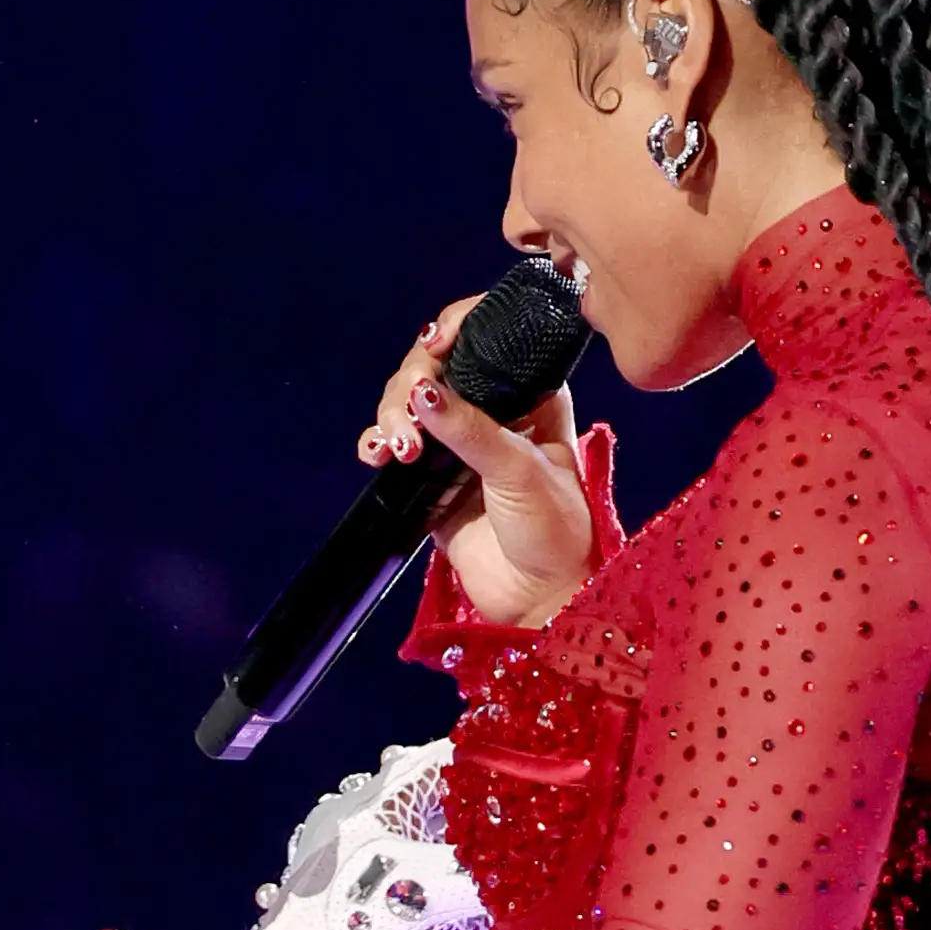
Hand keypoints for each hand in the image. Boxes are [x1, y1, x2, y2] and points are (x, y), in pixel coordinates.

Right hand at [361, 293, 595, 625]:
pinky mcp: (431, 477)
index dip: (454, 331)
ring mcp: (459, 443)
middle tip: (408, 421)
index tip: (432, 347)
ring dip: (392, 416)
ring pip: (409, 403)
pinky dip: (378, 443)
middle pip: (435, 368)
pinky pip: (394, 445)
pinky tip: (376, 454)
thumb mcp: (519, 470)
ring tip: (398, 450)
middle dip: (411, 385)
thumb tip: (422, 393)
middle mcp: (493, 408)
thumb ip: (471, 429)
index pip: (485, 338)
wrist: (540, 598)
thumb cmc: (554, 531)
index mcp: (531, 391)